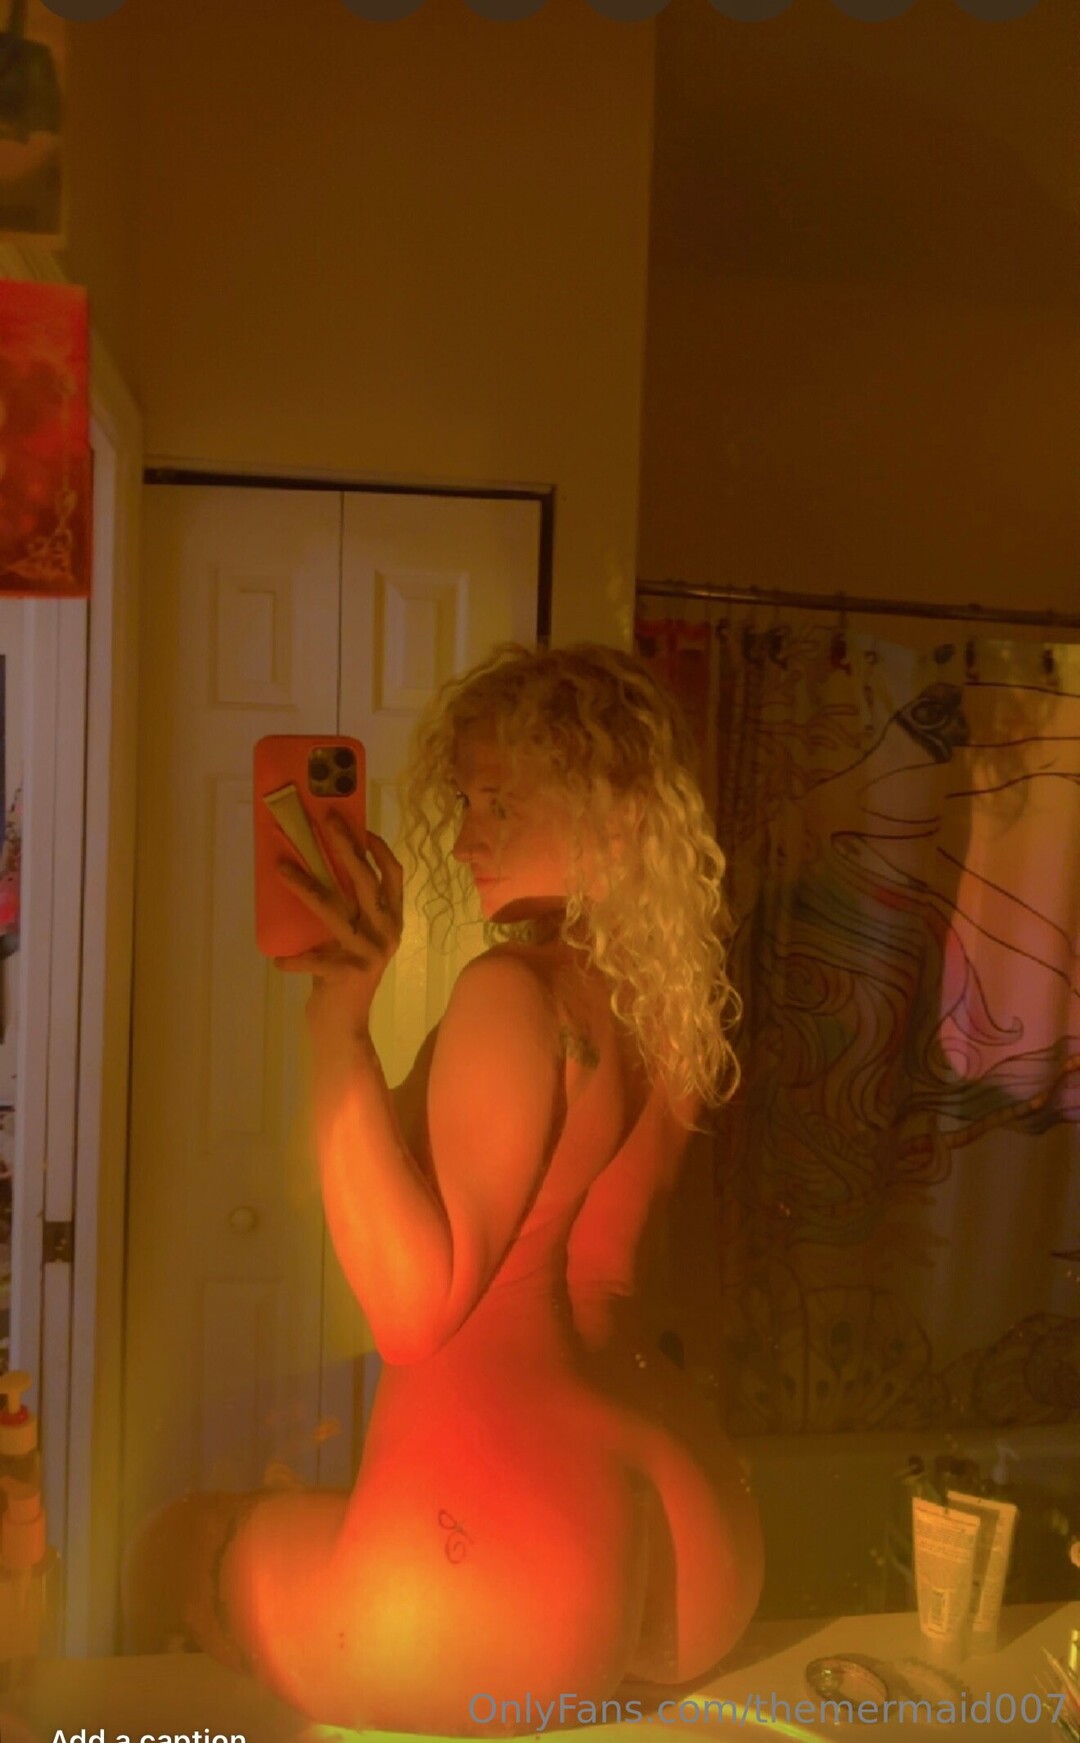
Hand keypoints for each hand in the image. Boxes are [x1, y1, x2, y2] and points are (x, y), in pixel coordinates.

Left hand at [274, 819, 402, 1030]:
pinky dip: (294, 959)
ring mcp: (370, 953)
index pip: (394, 876)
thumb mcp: (349, 936)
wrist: (344, 1025)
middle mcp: (387, 932)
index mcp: (392, 920)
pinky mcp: (350, 975)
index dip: (378, 849)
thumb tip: (312, 862)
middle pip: (366, 881)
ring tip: (281, 867)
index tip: (358, 824)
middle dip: (344, 846)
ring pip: (335, 910)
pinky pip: (315, 959)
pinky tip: (277, 960)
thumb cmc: (339, 972)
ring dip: (305, 886)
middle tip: (323, 820)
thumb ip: (344, 908)